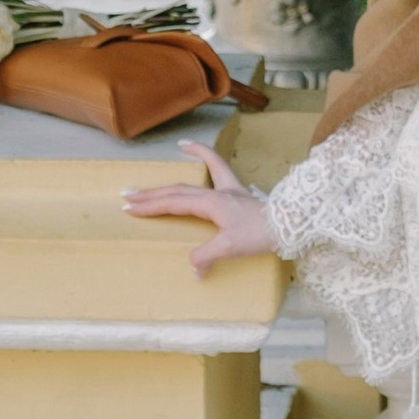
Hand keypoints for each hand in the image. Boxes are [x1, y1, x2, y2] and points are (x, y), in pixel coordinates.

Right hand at [121, 139, 279, 275]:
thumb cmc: (260, 234)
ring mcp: (228, 191)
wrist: (290, 224)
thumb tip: (192, 268)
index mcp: (211, 203)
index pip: (173, 203)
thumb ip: (205, 256)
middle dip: (152, 193)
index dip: (150, 206)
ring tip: (173, 152)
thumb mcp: (229, 247)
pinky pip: (219, 167)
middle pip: (178, 190)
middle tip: (128, 195)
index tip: (129, 208)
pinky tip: (198, 150)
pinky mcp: (238, 194)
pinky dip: (208, 156)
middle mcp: (217, 193)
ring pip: (198, 176)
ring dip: (178, 172)